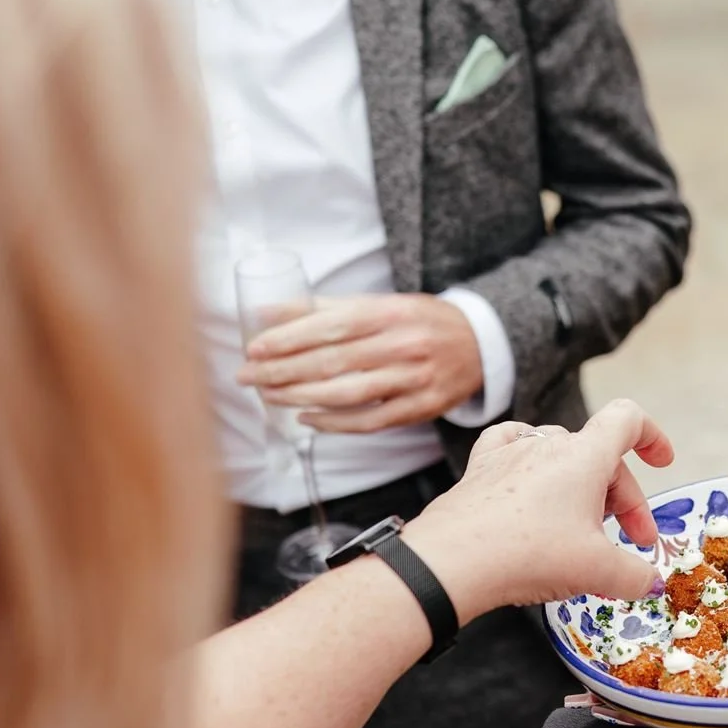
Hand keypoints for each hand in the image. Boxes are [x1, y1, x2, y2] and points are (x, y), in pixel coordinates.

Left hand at [238, 294, 484, 432]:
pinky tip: (306, 418)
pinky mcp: (422, 407)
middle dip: (283, 371)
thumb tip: (264, 311)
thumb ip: (322, 307)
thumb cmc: (417, 321)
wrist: (480, 344)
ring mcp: (415, 379)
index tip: (254, 348)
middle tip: (247, 376)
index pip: (331, 326)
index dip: (289, 338)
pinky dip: (334, 423)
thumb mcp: (378, 303)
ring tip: (268, 396)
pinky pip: (371, 421)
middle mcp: (404, 345)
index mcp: (390, 312)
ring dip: (302, 397)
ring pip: (349, 394)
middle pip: (333, 362)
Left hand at [400, 400, 673, 623]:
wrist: (453, 562)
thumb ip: (635, 576)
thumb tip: (649, 583)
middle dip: (622, 500)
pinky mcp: (479, 472)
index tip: (662, 462)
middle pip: (600, 457)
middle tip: (630, 543)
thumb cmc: (529, 553)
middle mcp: (547, 444)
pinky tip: (528, 480)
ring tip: (581, 526)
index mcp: (585, 455)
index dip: (652, 436)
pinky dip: (529, 464)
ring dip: (579, 489)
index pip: (628, 420)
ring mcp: (510, 455)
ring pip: (559, 458)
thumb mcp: (598, 571)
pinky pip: (510, 450)